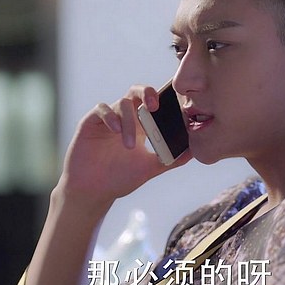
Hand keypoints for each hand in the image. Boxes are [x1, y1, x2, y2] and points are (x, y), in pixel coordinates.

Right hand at [57, 85, 191, 209]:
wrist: (93, 192)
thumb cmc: (119, 179)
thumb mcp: (149, 169)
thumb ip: (170, 160)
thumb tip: (194, 152)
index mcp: (140, 125)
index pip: (152, 102)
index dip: (163, 98)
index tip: (173, 106)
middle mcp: (124, 118)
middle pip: (136, 92)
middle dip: (147, 93)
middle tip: (155, 106)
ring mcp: (107, 119)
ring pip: (122, 103)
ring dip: (129, 121)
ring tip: (129, 145)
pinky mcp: (90, 122)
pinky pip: (101, 109)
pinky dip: (110, 116)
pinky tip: (116, 130)